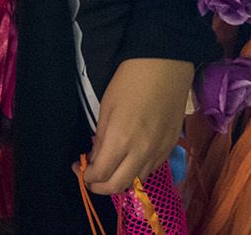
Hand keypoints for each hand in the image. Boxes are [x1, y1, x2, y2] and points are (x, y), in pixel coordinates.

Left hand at [79, 58, 193, 195]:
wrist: (165, 64)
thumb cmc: (130, 80)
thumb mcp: (106, 108)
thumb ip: (100, 139)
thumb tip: (95, 158)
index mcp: (121, 141)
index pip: (100, 175)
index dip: (86, 176)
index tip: (79, 168)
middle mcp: (142, 152)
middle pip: (118, 186)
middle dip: (100, 186)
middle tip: (91, 176)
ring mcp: (159, 151)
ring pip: (137, 181)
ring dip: (120, 180)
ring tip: (112, 167)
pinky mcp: (171, 145)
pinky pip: (152, 168)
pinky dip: (138, 169)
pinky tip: (131, 157)